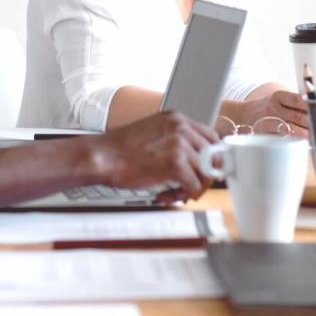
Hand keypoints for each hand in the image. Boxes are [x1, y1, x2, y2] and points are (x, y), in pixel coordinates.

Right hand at [90, 111, 218, 202]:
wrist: (102, 156)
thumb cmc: (121, 150)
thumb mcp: (154, 134)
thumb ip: (175, 141)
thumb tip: (196, 160)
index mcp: (177, 119)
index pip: (212, 137)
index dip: (211, 159)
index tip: (204, 171)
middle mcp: (181, 127)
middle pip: (213, 157)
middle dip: (204, 176)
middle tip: (190, 187)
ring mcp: (179, 144)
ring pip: (205, 174)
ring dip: (191, 189)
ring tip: (173, 193)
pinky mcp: (174, 163)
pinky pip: (193, 187)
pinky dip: (181, 196)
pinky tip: (164, 196)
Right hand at [221, 86, 308, 136]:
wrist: (242, 115)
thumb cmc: (267, 107)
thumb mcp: (278, 98)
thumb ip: (296, 102)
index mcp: (279, 96)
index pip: (299, 100)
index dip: (314, 106)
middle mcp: (273, 107)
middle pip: (298, 115)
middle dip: (315, 122)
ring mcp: (268, 121)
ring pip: (292, 128)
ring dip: (308, 133)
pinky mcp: (265, 134)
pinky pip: (283, 138)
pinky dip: (295, 140)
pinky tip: (306, 143)